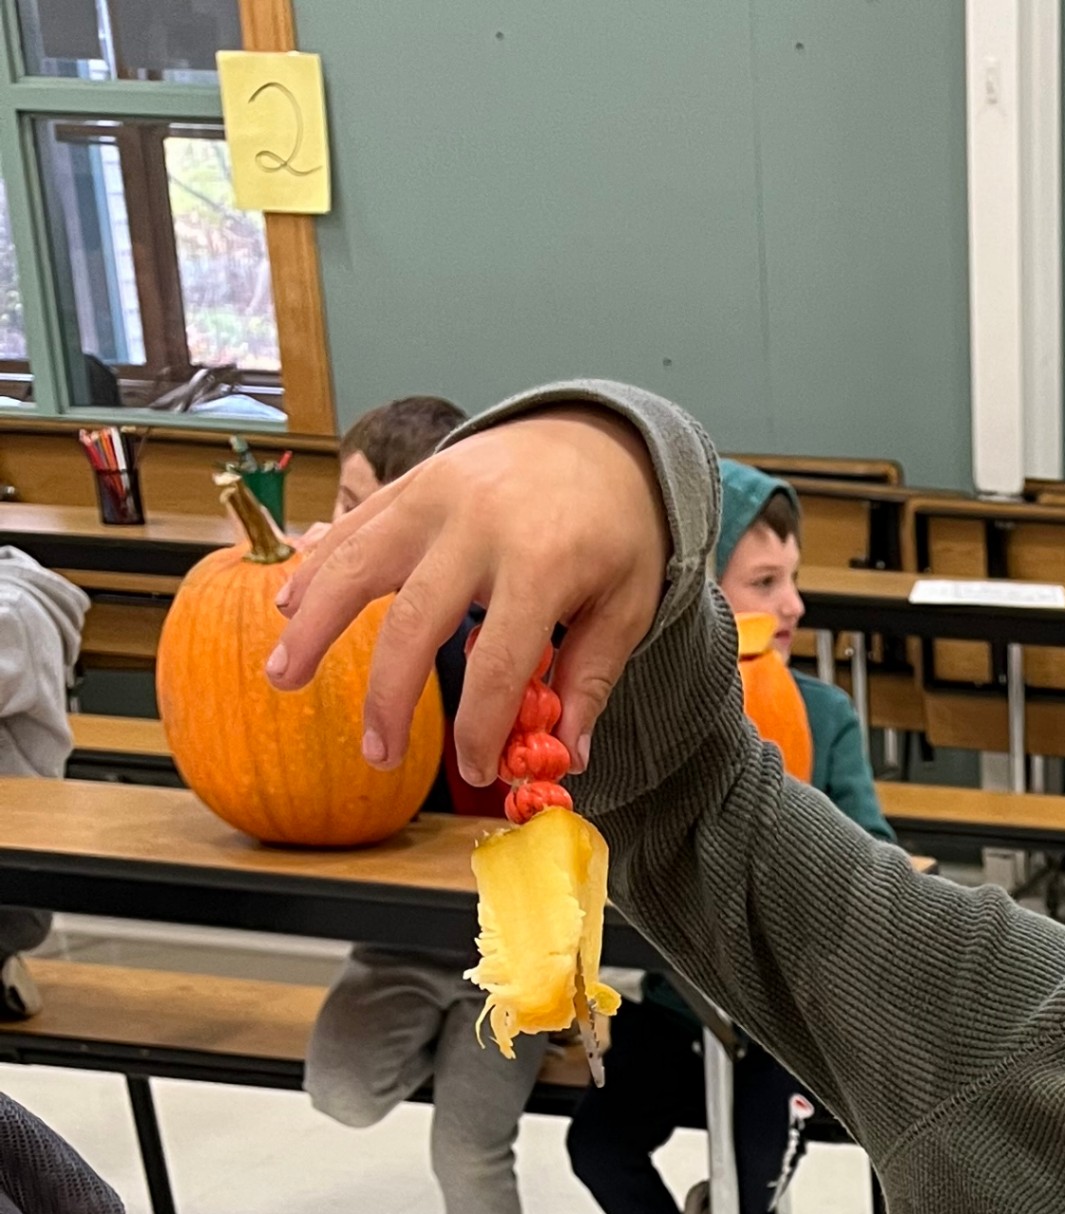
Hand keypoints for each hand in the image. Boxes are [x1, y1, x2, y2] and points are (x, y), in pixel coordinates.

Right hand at [266, 408, 666, 790]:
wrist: (600, 436)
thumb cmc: (618, 531)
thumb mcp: (627, 606)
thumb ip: (591, 678)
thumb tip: (569, 757)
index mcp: (542, 563)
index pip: (498, 666)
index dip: (480, 728)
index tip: (477, 771)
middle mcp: (479, 525)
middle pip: (413, 623)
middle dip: (388, 698)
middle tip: (377, 754)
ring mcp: (437, 495)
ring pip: (359, 565)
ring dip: (315, 625)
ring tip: (281, 678)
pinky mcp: (414, 481)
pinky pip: (355, 527)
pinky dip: (317, 567)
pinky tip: (288, 608)